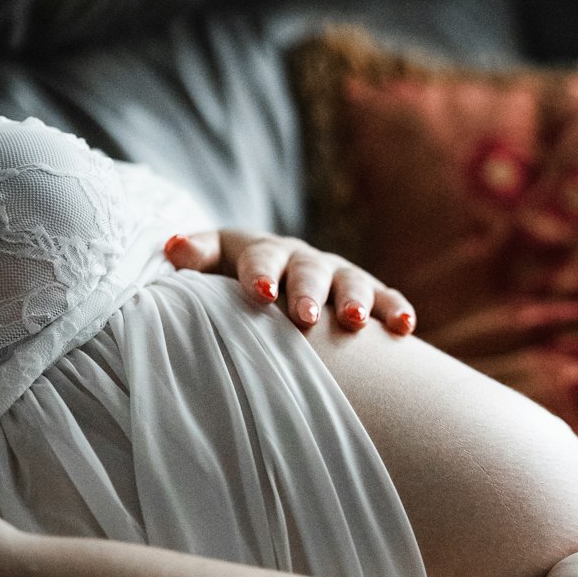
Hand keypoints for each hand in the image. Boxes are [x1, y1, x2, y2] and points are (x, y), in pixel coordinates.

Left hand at [164, 230, 416, 335]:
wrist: (269, 288)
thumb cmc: (230, 286)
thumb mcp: (210, 269)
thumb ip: (197, 258)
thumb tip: (172, 248)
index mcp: (259, 250)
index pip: (257, 255)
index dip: (259, 271)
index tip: (260, 293)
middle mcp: (300, 258)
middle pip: (306, 268)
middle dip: (307, 291)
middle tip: (304, 316)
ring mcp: (336, 275)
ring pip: (349, 281)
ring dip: (354, 299)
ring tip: (355, 322)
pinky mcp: (366, 294)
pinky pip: (384, 298)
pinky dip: (395, 310)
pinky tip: (405, 328)